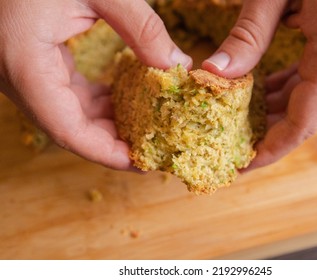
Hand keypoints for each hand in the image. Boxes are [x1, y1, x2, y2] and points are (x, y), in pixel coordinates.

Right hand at [0, 0, 191, 169]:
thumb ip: (141, 27)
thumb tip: (176, 63)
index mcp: (27, 66)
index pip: (68, 131)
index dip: (106, 154)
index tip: (141, 164)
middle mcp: (20, 78)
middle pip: (70, 129)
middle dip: (112, 144)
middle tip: (151, 149)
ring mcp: (24, 73)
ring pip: (69, 115)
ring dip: (106, 124)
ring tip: (144, 128)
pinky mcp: (34, 64)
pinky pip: (67, 96)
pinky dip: (97, 104)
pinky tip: (123, 99)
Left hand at [203, 0, 316, 168]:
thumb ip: (248, 36)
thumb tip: (215, 73)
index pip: (301, 123)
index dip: (271, 149)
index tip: (242, 164)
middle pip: (308, 119)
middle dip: (270, 136)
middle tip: (233, 145)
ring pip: (314, 104)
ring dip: (278, 114)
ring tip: (242, 122)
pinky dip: (290, 92)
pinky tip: (265, 92)